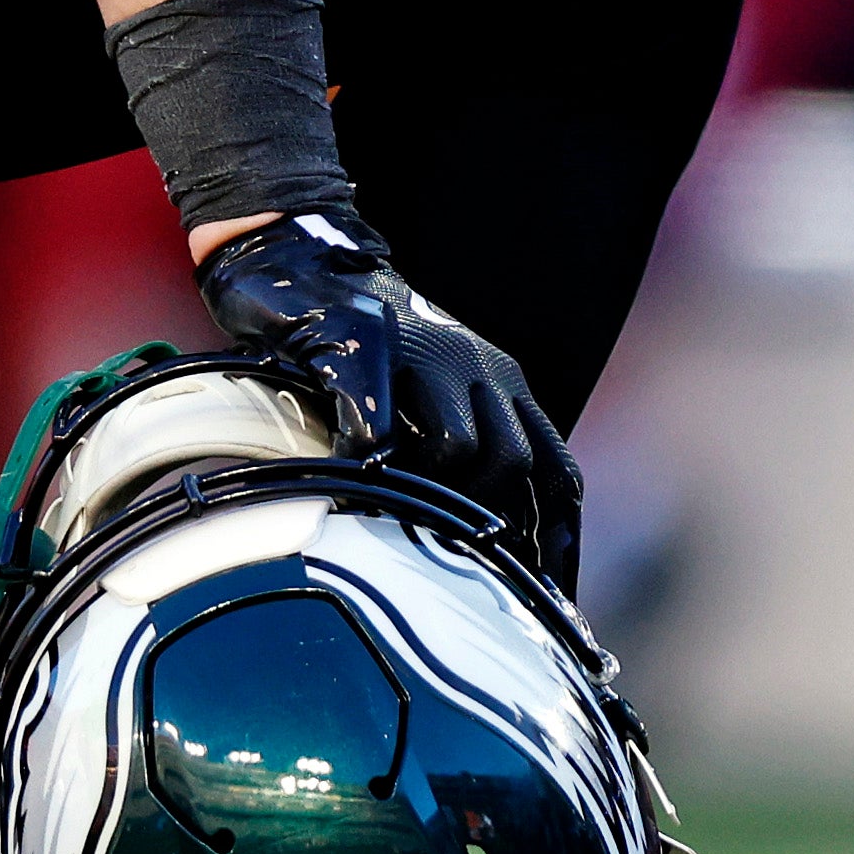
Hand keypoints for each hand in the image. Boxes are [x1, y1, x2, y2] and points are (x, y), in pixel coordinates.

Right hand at [198, 213, 579, 585]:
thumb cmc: (357, 346)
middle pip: (514, 464)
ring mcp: (419, 352)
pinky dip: (368, 462)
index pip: (556, 473)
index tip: (546, 599)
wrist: (296, 255)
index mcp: (500, 385)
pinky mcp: (359, 344)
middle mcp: (475, 366)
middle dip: (488, 521)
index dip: (557, 542)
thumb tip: (481, 544)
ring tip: (396, 519)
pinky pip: (375, 421)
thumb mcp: (427, 396)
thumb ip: (459, 453)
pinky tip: (351, 484)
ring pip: (461, 447)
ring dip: (432, 494)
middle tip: (452, 565)